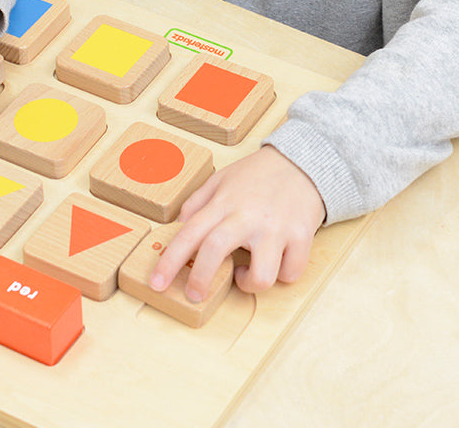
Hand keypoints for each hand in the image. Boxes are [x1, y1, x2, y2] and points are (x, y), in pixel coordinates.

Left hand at [149, 145, 325, 299]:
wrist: (302, 163)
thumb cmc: (257, 174)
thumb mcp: (221, 179)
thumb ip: (198, 202)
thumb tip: (179, 227)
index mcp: (224, 202)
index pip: (189, 233)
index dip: (169, 261)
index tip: (156, 283)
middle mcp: (247, 216)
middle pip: (215, 252)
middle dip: (200, 280)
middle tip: (193, 294)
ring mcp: (276, 229)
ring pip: (261, 277)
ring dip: (249, 284)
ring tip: (244, 275)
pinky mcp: (301, 237)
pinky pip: (290, 274)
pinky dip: (281, 276)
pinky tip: (274, 263)